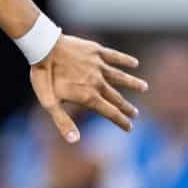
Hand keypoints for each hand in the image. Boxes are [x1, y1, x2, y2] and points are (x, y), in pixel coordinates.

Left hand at [30, 35, 145, 140]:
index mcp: (88, 96)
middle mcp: (97, 82)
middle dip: (126, 107)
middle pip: (117, 97)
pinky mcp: (96, 51)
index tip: (130, 128)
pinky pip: (114, 56)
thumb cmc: (44, 76)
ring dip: (132, 83)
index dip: (121, 121)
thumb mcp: (49, 102)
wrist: (43, 47)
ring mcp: (98, 65)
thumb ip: (63, 122)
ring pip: (120, 76)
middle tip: (135, 113)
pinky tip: (135, 63)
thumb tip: (74, 141)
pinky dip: (125, 60)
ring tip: (144, 87)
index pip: (110, 112)